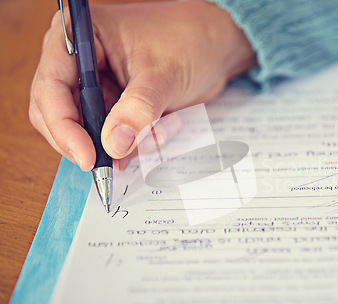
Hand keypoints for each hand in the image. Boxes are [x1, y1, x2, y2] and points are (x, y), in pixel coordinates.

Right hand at [29, 0, 256, 170]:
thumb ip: (138, 110)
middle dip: (87, 142)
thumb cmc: (190, 41)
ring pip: (86, 131)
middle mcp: (80, 61)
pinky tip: (160, 131)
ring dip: (117, 145)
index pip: (52, 87)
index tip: (87, 157)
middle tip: (112, 165)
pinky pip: (112, 136)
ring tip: (154, 134)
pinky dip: (133, 144)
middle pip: (59, 113)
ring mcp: (98, 86)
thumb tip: (113, 145)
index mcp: (79, 36)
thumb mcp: (163, 75)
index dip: (63, 126)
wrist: (217, 47)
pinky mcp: (116, 105)